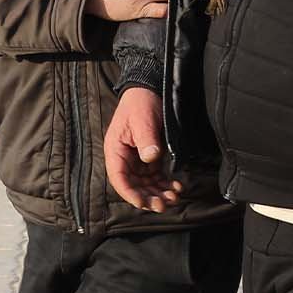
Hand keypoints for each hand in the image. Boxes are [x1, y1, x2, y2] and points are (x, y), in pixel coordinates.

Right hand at [104, 88, 183, 211]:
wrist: (149, 89)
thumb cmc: (141, 103)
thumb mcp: (143, 120)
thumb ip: (146, 139)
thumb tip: (150, 158)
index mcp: (115, 150)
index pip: (119, 178)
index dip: (130, 193)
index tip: (144, 203)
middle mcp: (124, 158)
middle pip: (134, 185)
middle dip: (148, 197)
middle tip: (165, 204)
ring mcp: (137, 159)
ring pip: (146, 184)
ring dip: (158, 193)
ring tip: (174, 196)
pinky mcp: (149, 156)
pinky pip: (155, 176)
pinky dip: (165, 183)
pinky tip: (177, 185)